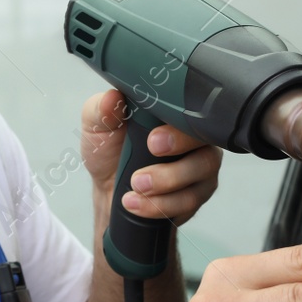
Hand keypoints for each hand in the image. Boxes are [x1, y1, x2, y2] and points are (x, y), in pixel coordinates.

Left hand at [80, 88, 222, 227]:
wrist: (109, 191)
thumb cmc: (108, 152)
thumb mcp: (97, 127)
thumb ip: (101, 110)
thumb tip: (112, 96)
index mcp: (172, 113)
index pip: (189, 110)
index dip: (176, 126)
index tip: (152, 141)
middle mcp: (193, 135)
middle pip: (204, 141)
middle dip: (175, 158)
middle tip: (142, 173)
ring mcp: (200, 164)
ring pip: (202, 171)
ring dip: (166, 183)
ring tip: (136, 187)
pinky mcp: (198, 191)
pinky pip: (191, 199)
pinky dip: (162, 204)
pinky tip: (137, 203)